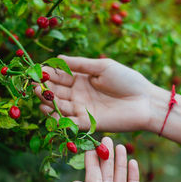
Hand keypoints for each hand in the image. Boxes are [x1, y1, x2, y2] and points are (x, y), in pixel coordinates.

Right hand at [36, 55, 166, 131]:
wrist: (145, 101)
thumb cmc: (127, 80)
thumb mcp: (103, 67)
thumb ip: (80, 65)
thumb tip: (58, 57)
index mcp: (82, 80)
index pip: (61, 77)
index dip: (49, 74)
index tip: (37, 70)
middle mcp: (79, 95)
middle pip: (57, 92)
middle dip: (45, 88)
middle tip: (35, 84)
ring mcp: (83, 110)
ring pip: (60, 107)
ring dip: (48, 101)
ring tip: (39, 94)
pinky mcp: (88, 124)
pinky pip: (69, 122)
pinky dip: (57, 118)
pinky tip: (48, 110)